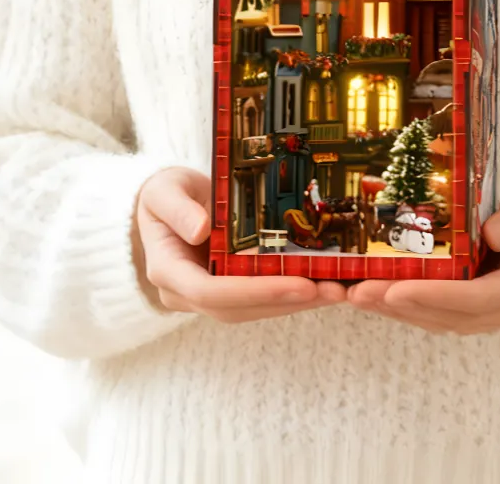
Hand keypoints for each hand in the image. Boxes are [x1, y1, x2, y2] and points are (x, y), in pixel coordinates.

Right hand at [133, 166, 346, 322]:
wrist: (168, 203)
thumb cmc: (164, 194)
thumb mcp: (163, 190)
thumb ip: (177, 208)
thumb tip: (200, 229)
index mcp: (168, 271)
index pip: (211, 291)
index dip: (256, 291)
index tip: (299, 284)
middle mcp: (187, 293)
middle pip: (238, 308)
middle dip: (286, 301)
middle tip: (331, 290)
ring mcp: (208, 294)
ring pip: (253, 309)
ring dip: (295, 302)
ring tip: (336, 289)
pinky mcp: (228, 288)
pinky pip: (259, 297)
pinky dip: (291, 293)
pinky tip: (322, 283)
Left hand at [347, 179, 499, 334]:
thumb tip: (490, 233)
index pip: (477, 298)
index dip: (436, 296)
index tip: (398, 289)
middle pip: (448, 315)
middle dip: (401, 305)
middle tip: (358, 292)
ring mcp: (487, 311)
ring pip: (436, 319)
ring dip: (394, 311)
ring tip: (354, 294)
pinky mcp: (471, 304)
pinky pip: (435, 312)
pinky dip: (403, 306)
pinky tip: (372, 294)